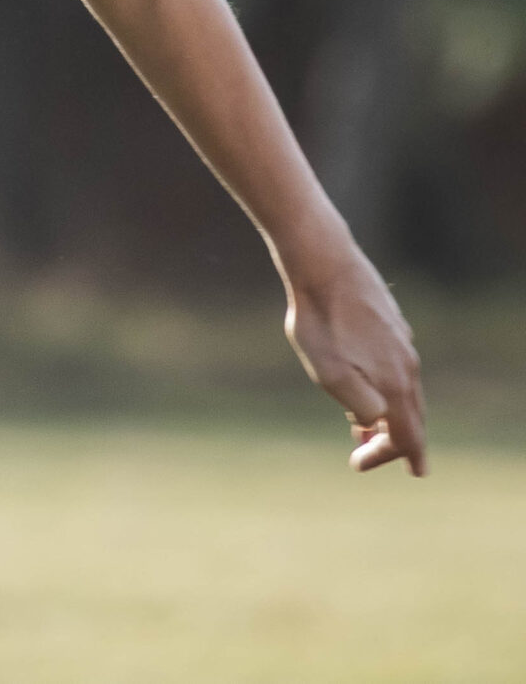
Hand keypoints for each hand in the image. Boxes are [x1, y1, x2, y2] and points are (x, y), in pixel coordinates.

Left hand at [284, 251, 426, 474]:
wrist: (323, 262)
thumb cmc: (319, 319)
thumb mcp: (328, 371)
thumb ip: (357, 403)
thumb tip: (373, 421)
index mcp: (394, 384)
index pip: (406, 435)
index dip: (391, 456)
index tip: (362, 466)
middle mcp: (407, 366)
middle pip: (408, 416)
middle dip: (388, 439)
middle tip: (364, 453)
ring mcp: (402, 342)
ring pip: (403, 390)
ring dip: (385, 412)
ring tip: (362, 425)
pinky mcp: (392, 324)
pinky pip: (395, 366)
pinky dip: (384, 385)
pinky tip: (367, 380)